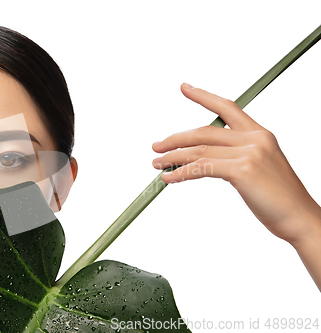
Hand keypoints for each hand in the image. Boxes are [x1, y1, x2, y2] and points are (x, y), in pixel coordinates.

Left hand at [152, 83, 320, 247]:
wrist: (300, 218)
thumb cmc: (279, 198)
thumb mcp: (260, 167)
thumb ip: (237, 155)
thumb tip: (204, 157)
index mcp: (260, 134)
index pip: (227, 107)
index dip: (203, 96)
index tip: (184, 88)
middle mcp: (255, 138)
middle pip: (204, 131)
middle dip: (176, 139)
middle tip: (157, 146)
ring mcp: (249, 153)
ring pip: (199, 149)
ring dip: (172, 157)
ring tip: (157, 164)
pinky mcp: (242, 170)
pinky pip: (201, 167)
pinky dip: (181, 173)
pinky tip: (169, 178)